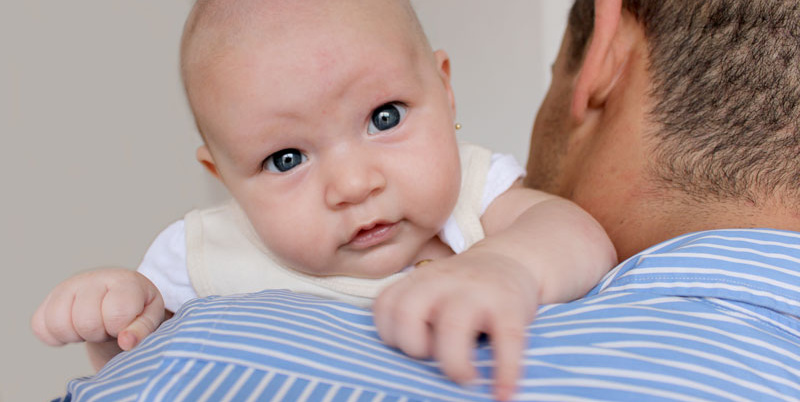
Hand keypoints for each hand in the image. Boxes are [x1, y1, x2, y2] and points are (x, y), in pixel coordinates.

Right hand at [31, 268, 164, 366]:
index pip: (116, 313)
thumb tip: (126, 342)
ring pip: (58, 324)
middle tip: (110, 327)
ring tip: (94, 327)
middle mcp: (93, 278)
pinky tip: (75, 329)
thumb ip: (143, 330)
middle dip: (100, 333)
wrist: (119, 299)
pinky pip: (39, 327)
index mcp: (124, 281)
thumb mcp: (150, 318)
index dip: (120, 328)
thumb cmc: (138, 309)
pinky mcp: (49, 299)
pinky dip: (56, 337)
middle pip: (85, 322)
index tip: (126, 324)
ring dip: (77, 335)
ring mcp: (68, 287)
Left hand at [373, 250, 537, 400]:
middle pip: (407, 312)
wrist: (510, 260)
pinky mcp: (510, 305)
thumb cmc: (464, 290)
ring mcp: (476, 292)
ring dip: (453, 362)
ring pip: (452, 325)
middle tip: (431, 359)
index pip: (386, 305)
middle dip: (413, 346)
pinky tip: (503, 392)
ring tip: (464, 379)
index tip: (407, 348)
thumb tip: (408, 371)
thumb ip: (417, 315)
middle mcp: (442, 282)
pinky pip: (507, 340)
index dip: (390, 334)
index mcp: (419, 281)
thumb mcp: (433, 289)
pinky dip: (505, 371)